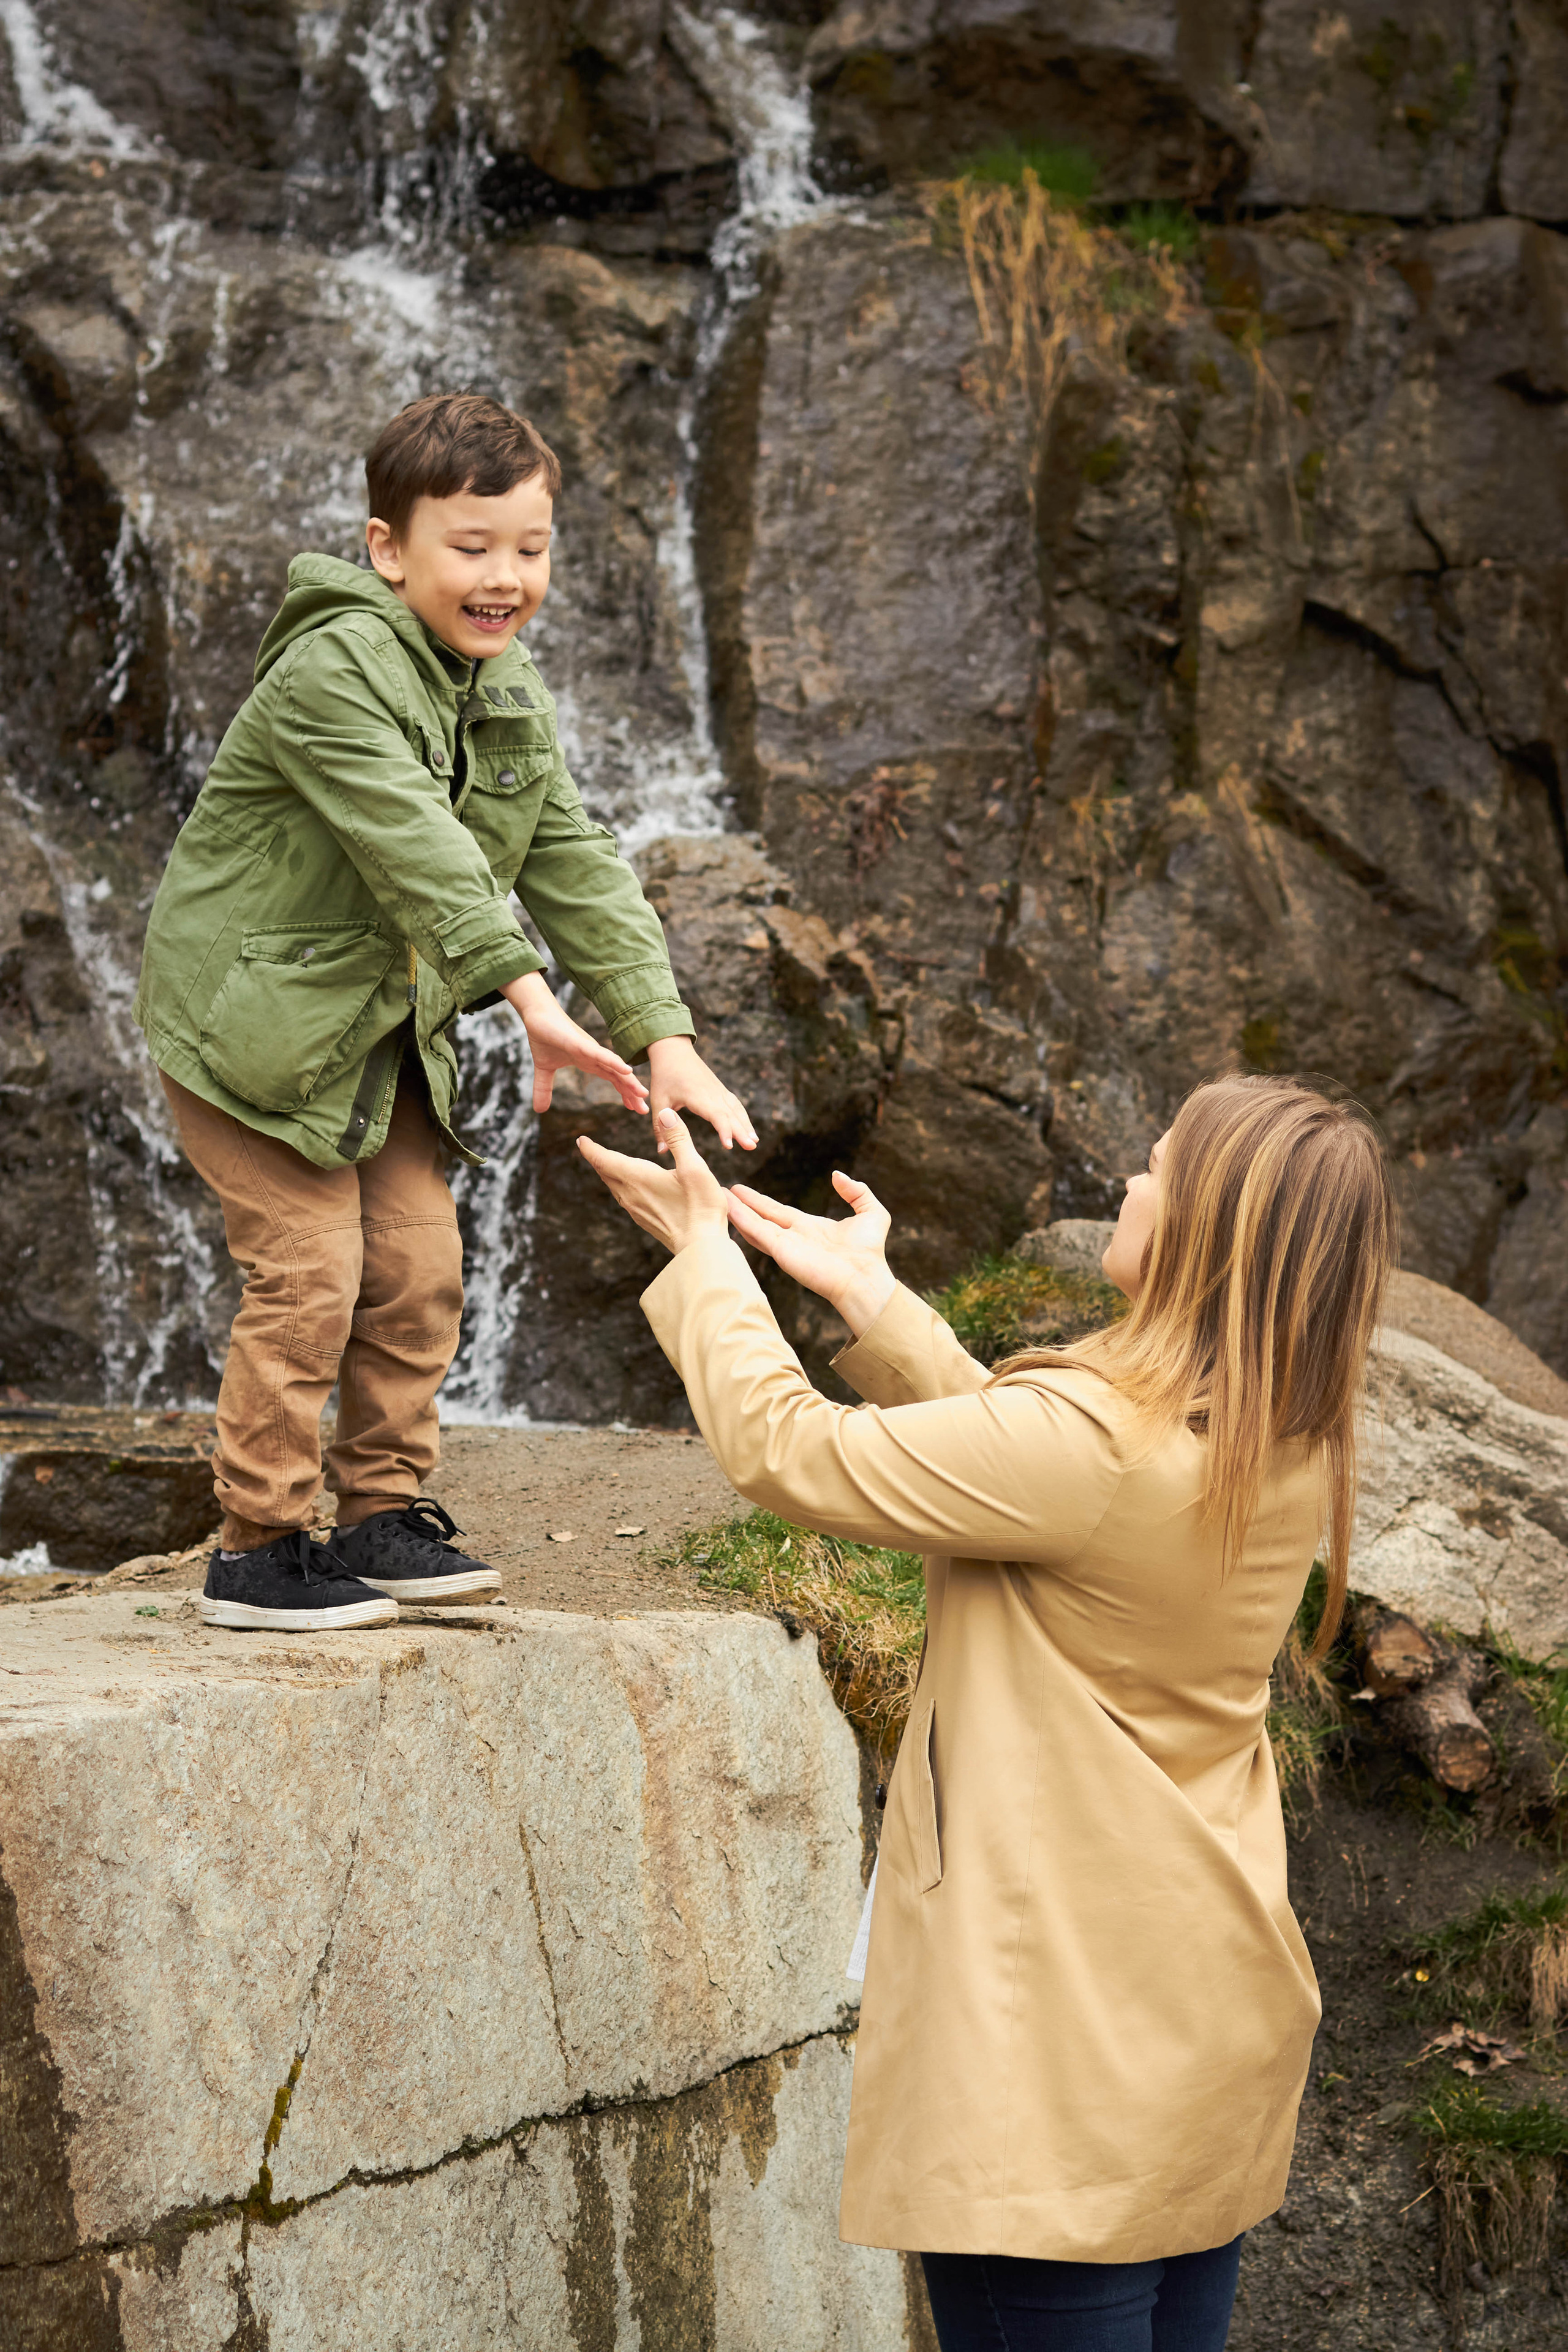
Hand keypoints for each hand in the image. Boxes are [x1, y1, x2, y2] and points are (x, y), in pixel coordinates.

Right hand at [503, 972, 648, 1115]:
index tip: (636, 1109)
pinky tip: (627, 1070)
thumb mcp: (544, 1070)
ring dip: (628, 1080)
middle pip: (618, 1076)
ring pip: (614, 1067)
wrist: (535, 1015)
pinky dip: (614, 1062)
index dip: (625, 1094)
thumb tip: (539, 1110)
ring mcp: (589, 1049)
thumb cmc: (543, 1036)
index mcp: (589, 1062)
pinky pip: (600, 1054)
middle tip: (645, 1110)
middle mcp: (594, 1056)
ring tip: (642, 1094)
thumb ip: (543, 1089)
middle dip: (632, 1093)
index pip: (612, 1080)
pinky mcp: (580, 1043)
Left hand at [577, 1107, 728, 1253]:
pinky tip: (629, 1187)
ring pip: (614, 1187)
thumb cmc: (700, 1206)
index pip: (605, 1159)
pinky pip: (624, 1198)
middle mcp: (631, 1194)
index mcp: (637, 1178)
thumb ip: (678, 1139)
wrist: (701, 1248)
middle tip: (588, 1148)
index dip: (591, 1148)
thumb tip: (665, 1113)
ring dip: (608, 1172)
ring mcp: (636, 1210)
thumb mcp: (694, 1167)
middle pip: (606, 1173)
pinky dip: (619, 1185)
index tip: (580, 1140)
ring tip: (606, 1164)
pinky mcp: (644, 1220)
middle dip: (597, 1158)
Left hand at [647, 1035, 756, 1151]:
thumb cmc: (664, 1075)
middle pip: (730, 1114)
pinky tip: (747, 1129)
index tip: (729, 1146)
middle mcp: (712, 1092)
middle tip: (752, 1147)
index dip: (723, 1130)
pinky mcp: (720, 1089)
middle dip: (742, 1131)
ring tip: (754, 1142)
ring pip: (736, 1109)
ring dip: (746, 1125)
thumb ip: (660, 1127)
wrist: (674, 1050)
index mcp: (697, 1095)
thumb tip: (662, 1152)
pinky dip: (743, 1116)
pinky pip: (735, 1104)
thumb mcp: (658, 1101)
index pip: (715, 1115)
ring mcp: (718, 1090)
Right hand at [726, 1170, 895, 1337]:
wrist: (865, 1278)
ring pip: (754, 1223)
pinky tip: (727, 1208)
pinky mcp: (781, 1251)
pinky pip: (757, 1231)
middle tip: (722, 1190)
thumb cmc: (870, 1252)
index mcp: (810, 1228)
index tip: (743, 1192)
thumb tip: (837, 1176)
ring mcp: (786, 1244)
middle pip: (762, 1216)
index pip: (778, 1212)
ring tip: (718, 1196)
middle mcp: (794, 1236)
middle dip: (742, 1204)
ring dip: (736, 1210)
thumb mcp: (872, 1212)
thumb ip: (856, 1191)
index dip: (760, 1202)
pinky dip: (741, 1219)